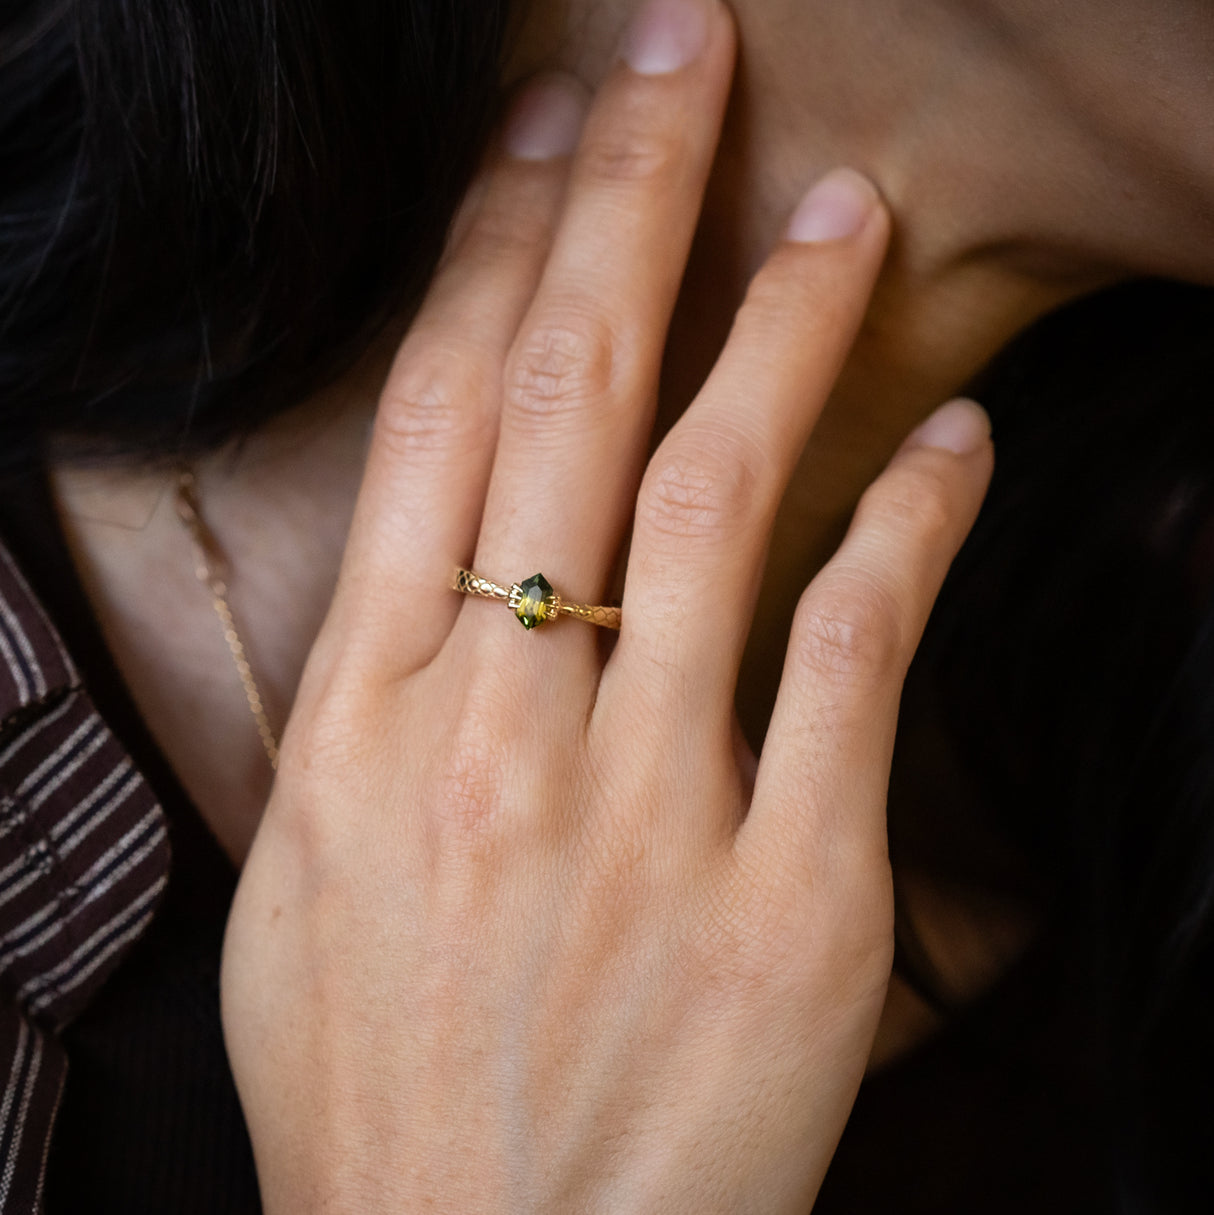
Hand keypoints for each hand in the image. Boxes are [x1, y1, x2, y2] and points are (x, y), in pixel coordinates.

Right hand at [221, 0, 992, 1209]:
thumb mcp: (310, 884)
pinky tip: (947, 442)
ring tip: (840, 209)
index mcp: (371, 726)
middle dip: (628, 205)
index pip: (441, 420)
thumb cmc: (380, 1093)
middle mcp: (499, 734)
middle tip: (677, 60)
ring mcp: (647, 809)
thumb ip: (367, 718)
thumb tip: (428, 580)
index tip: (543, 140)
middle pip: (570, 403)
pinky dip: (907, 531)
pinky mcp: (785, 894)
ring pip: (722, 497)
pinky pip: (855, 662)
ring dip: (786, 328)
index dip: (496, 256)